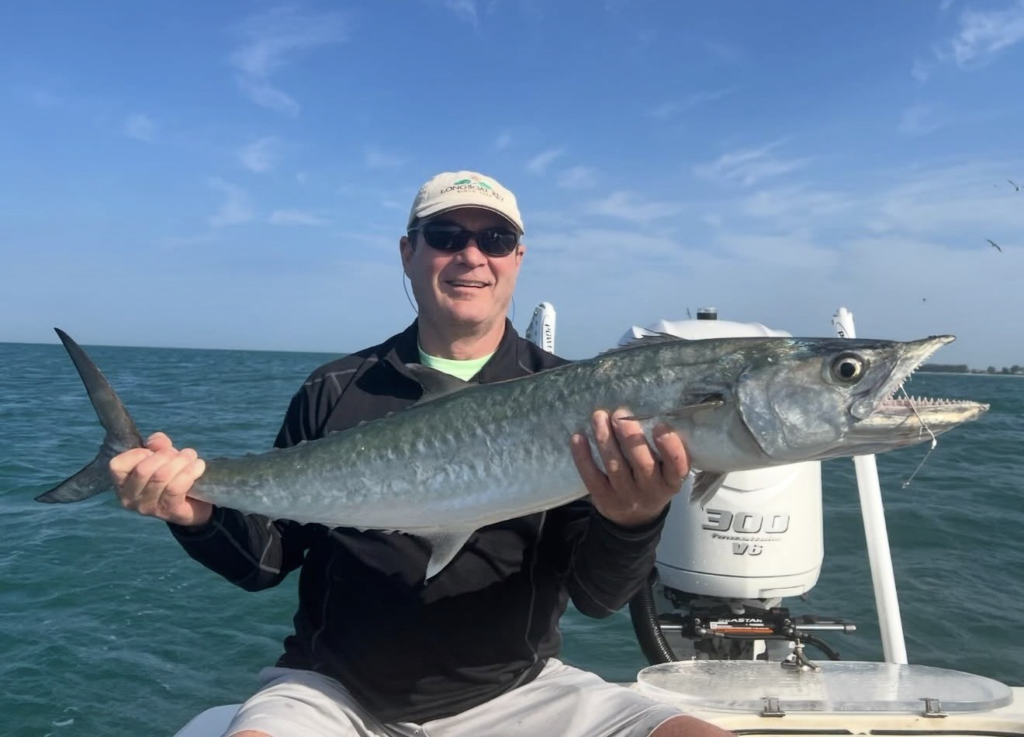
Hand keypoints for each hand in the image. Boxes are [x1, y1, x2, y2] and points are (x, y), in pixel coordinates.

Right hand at [108, 432, 210, 526]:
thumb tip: (157, 441)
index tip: (155, 451)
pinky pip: (176, 488)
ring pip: (161, 477)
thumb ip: (157, 445)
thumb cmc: (171, 475)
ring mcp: (147, 507)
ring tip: (191, 456)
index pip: (117, 465)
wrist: (194, 503)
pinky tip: (198, 466)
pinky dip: (189, 473)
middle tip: (183, 453)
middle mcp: (129, 498)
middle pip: (143, 469)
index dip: (137, 453)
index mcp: (122, 482)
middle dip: (166, 456)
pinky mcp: (167, 511)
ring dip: (180, 462)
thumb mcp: (162, 457)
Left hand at [570, 408, 688, 527]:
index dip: (670, 447)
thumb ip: (663, 449)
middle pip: (642, 463)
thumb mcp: (667, 471)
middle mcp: (651, 490)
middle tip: (621, 413)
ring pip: (615, 467)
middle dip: (630, 436)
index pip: (677, 465)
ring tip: (599, 416)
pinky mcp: (604, 499)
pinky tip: (578, 437)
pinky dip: (583, 457)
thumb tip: (647, 409)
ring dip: (605, 439)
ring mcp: (626, 496)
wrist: (635, 518)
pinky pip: (592, 477)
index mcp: (672, 481)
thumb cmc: (653, 480)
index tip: (660, 425)